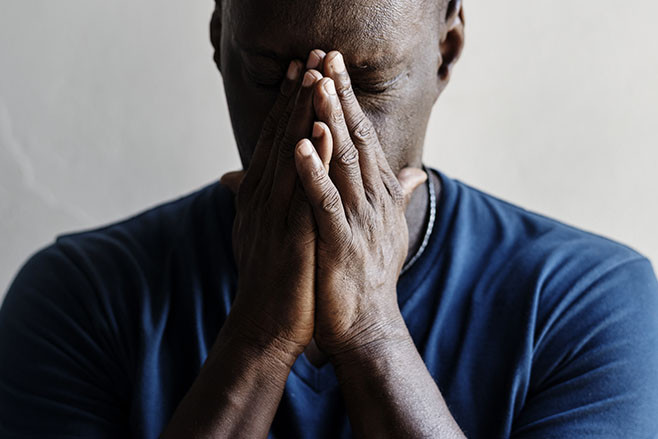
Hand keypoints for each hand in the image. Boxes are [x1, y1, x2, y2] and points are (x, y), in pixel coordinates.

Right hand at [223, 53, 328, 363]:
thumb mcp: (272, 234)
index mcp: (262, 197)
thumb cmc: (276, 279)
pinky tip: (324, 133)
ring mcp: (273, 217)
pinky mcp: (288, 237)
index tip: (304, 73)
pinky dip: (312, 161)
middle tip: (310, 56)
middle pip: (280, 139)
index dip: (290, 107)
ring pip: (287, 157)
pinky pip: (301, 192)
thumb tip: (256, 181)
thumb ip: (273, 203)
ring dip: (301, 116)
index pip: (277, 143)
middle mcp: (262, 200)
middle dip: (296, 97)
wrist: (266, 326)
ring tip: (315, 78)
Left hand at [293, 51, 426, 357]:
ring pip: (344, 162)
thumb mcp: (386, 229)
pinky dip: (314, 171)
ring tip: (316, 87)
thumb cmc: (368, 275)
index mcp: (380, 195)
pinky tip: (301, 143)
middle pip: (357, 139)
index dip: (350, 102)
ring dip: (329, 122)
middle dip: (341, 97)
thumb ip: (397, 195)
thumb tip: (416, 172)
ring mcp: (360, 221)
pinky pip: (326, 201)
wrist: (367, 326)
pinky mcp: (342, 243)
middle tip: (328, 57)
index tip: (334, 68)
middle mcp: (375, 201)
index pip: (365, 138)